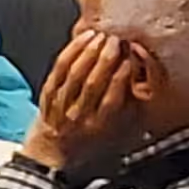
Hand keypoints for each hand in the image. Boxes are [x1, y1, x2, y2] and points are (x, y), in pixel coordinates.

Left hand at [24, 31, 138, 170]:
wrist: (52, 151)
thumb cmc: (87, 138)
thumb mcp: (115, 128)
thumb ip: (129, 104)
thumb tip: (141, 76)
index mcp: (99, 126)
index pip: (112, 99)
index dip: (121, 77)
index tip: (130, 59)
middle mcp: (79, 116)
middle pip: (93, 83)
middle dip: (106, 59)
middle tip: (116, 41)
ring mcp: (61, 105)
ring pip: (74, 74)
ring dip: (89, 52)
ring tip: (101, 37)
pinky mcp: (47, 94)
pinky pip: (58, 69)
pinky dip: (71, 52)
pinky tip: (82, 39)